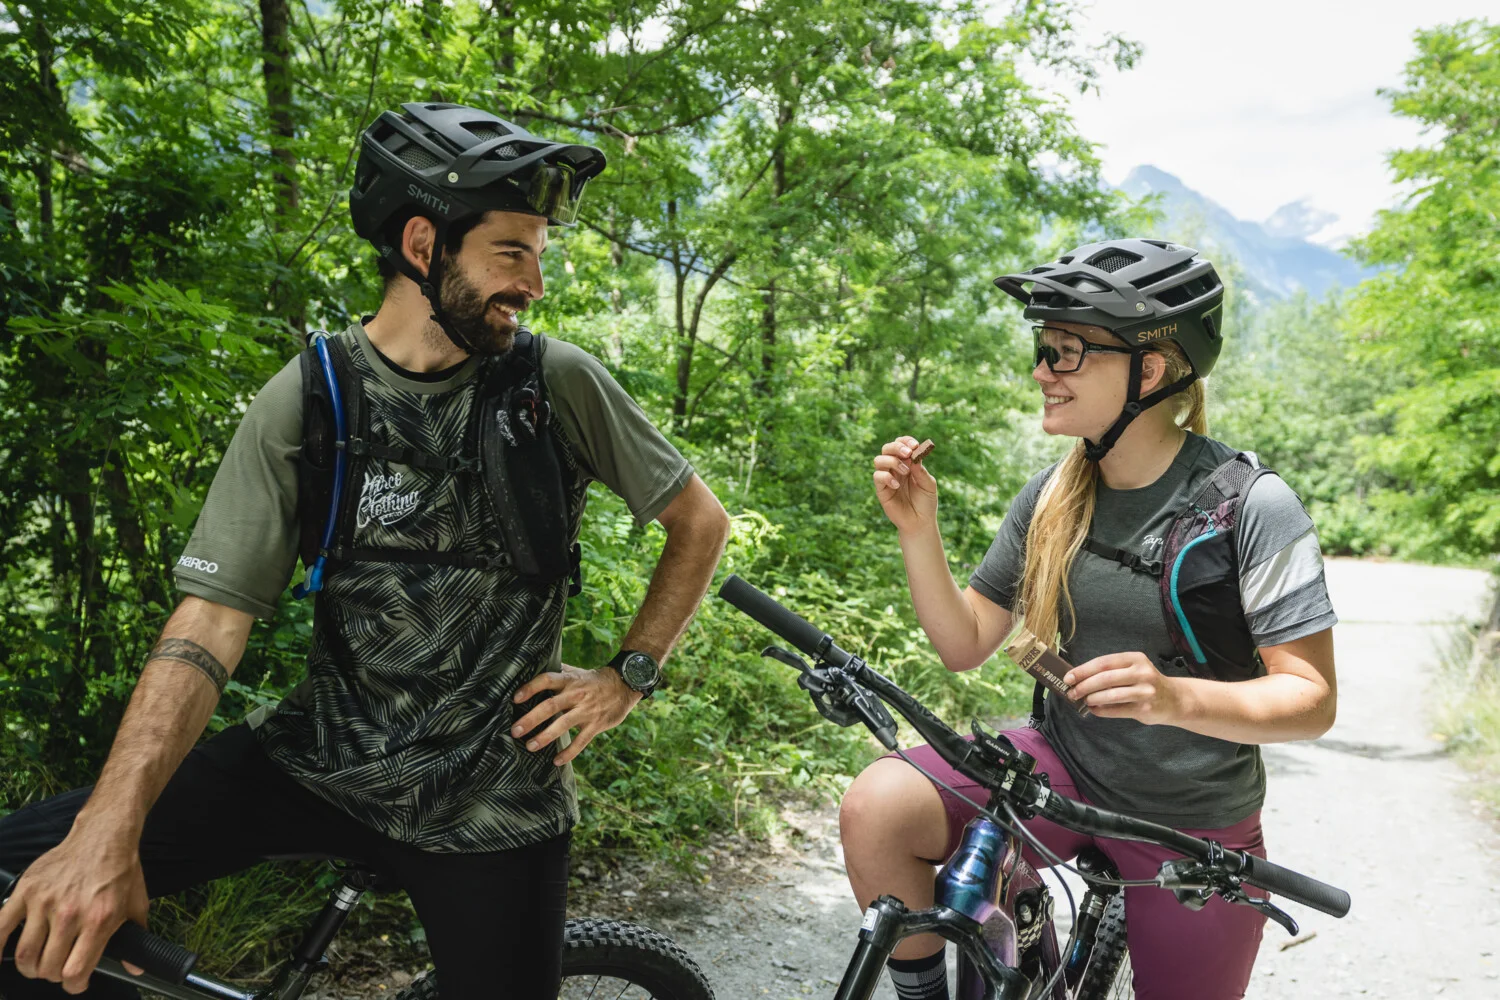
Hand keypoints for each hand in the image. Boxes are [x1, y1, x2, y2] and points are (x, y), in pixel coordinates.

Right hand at [0, 827, 148, 992]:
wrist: (104, 836)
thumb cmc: (120, 870)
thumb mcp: (137, 904)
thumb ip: (137, 935)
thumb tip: (135, 966)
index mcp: (99, 920)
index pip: (75, 972)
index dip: (74, 985)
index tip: (76, 983)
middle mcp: (70, 914)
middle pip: (48, 967)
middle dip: (53, 975)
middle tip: (58, 968)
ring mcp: (44, 902)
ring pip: (25, 954)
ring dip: (30, 966)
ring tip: (38, 962)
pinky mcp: (26, 891)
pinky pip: (0, 926)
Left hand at [511, 664, 643, 765]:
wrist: (625, 685)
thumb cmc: (593, 680)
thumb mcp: (576, 672)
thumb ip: (557, 673)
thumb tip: (533, 668)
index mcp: (569, 680)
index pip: (547, 680)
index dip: (530, 688)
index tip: (515, 698)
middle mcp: (576, 694)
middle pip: (550, 706)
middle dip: (531, 719)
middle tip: (515, 730)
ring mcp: (587, 710)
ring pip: (563, 724)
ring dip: (545, 736)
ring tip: (530, 746)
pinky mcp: (596, 724)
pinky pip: (581, 741)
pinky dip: (569, 752)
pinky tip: (556, 761)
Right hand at [873, 436, 937, 535]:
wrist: (921, 522)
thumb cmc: (926, 502)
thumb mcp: (928, 484)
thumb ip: (920, 470)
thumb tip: (913, 456)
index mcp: (908, 463)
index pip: (901, 445)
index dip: (905, 441)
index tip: (914, 445)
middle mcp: (895, 468)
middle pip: (887, 448)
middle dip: (896, 447)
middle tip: (908, 453)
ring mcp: (887, 478)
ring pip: (879, 460)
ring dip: (892, 462)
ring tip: (906, 473)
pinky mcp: (881, 490)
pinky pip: (877, 477)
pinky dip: (887, 477)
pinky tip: (897, 485)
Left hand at [1065, 652, 1184, 725]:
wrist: (1175, 700)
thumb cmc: (1146, 683)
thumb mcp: (1134, 669)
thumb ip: (1111, 671)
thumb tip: (1079, 678)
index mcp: (1135, 659)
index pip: (1103, 662)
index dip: (1083, 670)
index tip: (1068, 677)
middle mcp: (1142, 672)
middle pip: (1105, 678)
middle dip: (1084, 686)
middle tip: (1072, 692)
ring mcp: (1145, 691)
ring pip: (1110, 695)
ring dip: (1092, 698)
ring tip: (1084, 701)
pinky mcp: (1145, 708)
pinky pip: (1117, 710)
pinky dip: (1102, 711)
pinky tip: (1094, 710)